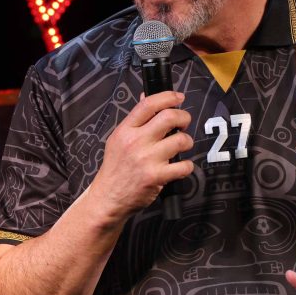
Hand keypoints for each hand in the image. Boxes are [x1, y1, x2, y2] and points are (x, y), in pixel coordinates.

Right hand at [86, 91, 193, 225]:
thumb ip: (135, 120)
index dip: (168, 97)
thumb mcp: (118, 140)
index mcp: (125, 130)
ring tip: (181, 146)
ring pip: (181, 140)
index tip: (178, 98)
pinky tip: (180, 167)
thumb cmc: (115, 168)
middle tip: (183, 123)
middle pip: (169, 117)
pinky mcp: (157, 177)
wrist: (108, 198)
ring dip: (187, 142)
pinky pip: (184, 165)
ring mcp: (147, 159)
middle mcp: (136, 142)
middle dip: (183, 117)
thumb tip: (146, 96)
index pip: (148, 104)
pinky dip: (187, 166)